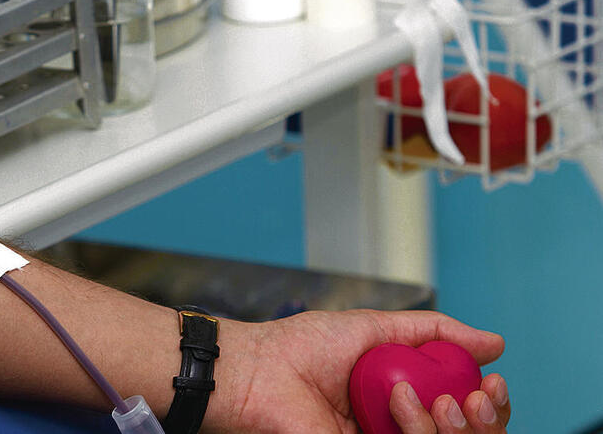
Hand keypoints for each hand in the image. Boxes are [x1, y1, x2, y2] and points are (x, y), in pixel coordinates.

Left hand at [200, 309, 507, 432]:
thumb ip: (433, 332)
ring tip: (424, 399)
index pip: (463, 415)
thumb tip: (495, 343)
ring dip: (452, 426)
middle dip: (483, 422)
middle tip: (475, 397)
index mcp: (403, 400)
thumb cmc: (301, 348)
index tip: (491, 384)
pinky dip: (422, 432)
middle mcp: (396, 428)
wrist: (258, 372)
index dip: (488, 407)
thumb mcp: (375, 328)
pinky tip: (406, 409)